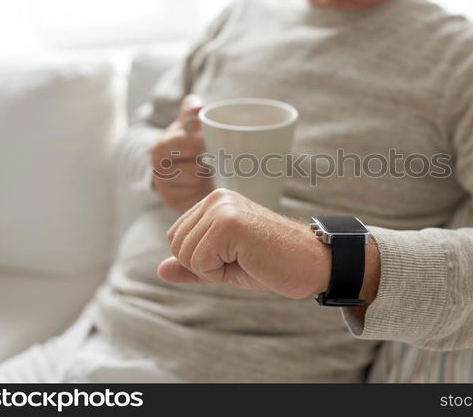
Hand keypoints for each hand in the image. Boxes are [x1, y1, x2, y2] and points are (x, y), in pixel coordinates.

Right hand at [150, 94, 212, 210]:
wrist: (175, 164)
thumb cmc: (185, 140)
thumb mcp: (185, 122)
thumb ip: (191, 110)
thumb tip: (197, 106)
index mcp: (159, 148)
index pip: (189, 145)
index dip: (206, 144)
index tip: (215, 142)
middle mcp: (158, 171)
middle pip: (197, 169)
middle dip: (211, 163)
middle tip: (220, 157)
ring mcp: (164, 190)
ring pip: (199, 185)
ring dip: (210, 178)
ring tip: (214, 170)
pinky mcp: (173, 204)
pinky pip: (197, 199)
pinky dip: (206, 191)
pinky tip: (208, 183)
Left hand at [157, 188, 331, 299]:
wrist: (312, 263)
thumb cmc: (272, 263)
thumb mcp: (225, 266)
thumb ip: (192, 265)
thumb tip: (160, 270)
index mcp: (215, 202)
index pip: (177, 238)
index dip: (201, 260)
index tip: (235, 256)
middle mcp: (217, 198)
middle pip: (177, 245)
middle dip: (205, 265)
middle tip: (242, 259)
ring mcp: (223, 208)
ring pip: (186, 254)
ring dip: (214, 269)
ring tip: (247, 258)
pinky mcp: (229, 223)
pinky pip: (200, 262)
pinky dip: (220, 273)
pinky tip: (248, 260)